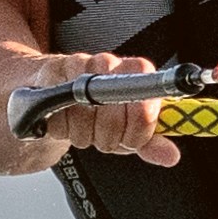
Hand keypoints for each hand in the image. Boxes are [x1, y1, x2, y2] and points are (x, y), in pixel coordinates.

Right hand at [0, 48, 176, 169]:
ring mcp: (79, 63)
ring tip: (80, 130)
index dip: (139, 124)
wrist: (46, 96)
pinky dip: (61, 128)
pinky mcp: (50, 71)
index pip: (147, 96)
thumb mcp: (124, 131)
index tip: (131, 140)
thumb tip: (171, 156)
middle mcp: (110, 62)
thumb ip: (148, 141)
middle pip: (117, 110)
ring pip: (87, 115)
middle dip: (110, 136)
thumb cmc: (92, 112)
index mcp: (136, 71)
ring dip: (83, 134)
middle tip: (103, 138)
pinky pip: (60, 111)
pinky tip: (62, 124)